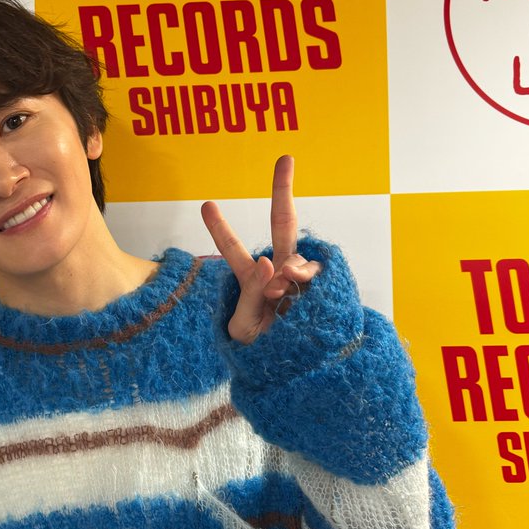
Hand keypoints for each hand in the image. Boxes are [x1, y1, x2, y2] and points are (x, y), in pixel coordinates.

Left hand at [201, 155, 321, 343]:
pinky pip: (314, 276)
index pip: (233, 249)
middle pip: (282, 223)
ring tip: (282, 288)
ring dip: (290, 268)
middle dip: (283, 190)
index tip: (206, 204)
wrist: (291, 370)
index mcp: (252, 278)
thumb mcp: (242, 326)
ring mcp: (301, 278)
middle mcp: (279, 271)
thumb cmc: (261, 349)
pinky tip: (297, 289)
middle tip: (285, 159)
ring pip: (297, 257)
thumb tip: (271, 262)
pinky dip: (304, 280)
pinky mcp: (321, 290)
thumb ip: (251, 293)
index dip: (220, 228)